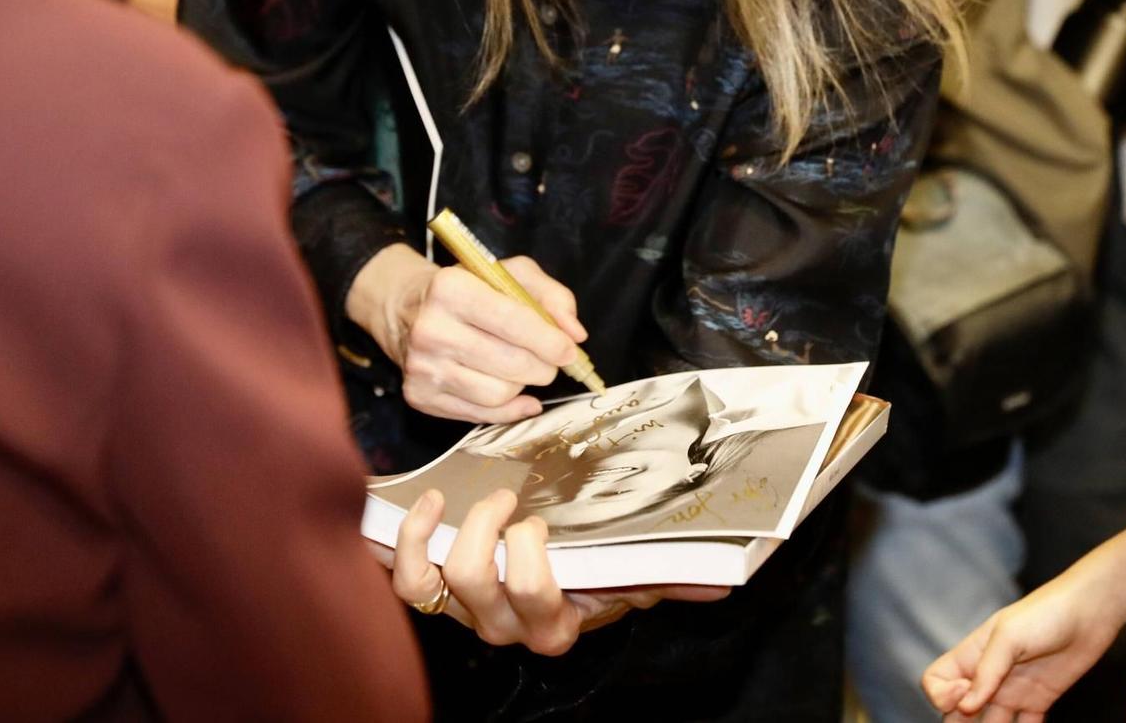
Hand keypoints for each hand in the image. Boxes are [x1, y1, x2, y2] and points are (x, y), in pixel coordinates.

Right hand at [348, 243, 590, 422]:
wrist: (407, 309)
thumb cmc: (468, 289)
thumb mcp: (509, 274)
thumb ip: (551, 296)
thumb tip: (575, 334)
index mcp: (451, 288)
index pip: (513, 322)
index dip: (550, 341)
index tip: (569, 350)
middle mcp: (430, 329)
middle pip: (510, 364)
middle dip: (543, 367)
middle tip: (550, 361)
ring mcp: (421, 367)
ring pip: (497, 394)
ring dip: (524, 386)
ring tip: (523, 369)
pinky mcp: (418, 395)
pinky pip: (480, 415)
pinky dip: (510, 409)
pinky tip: (520, 397)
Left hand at [387, 488, 730, 654]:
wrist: (551, 594)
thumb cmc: (595, 577)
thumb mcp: (633, 577)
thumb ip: (671, 577)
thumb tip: (720, 582)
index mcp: (553, 626)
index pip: (534, 595)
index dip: (529, 555)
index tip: (541, 522)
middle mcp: (504, 626)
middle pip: (476, 580)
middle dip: (485, 530)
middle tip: (506, 501)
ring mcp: (465, 612)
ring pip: (434, 582)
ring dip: (440, 533)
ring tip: (456, 499)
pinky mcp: (434, 594)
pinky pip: (406, 579)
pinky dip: (406, 540)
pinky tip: (426, 503)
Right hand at [923, 579, 1122, 721]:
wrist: (1090, 611)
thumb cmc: (1046, 613)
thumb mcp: (1009, 636)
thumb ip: (987, 672)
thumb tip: (966, 706)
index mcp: (971, 655)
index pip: (936, 682)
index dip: (942, 696)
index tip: (966, 695)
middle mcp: (987, 676)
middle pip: (958, 710)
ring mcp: (1012, 690)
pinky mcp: (1038, 701)